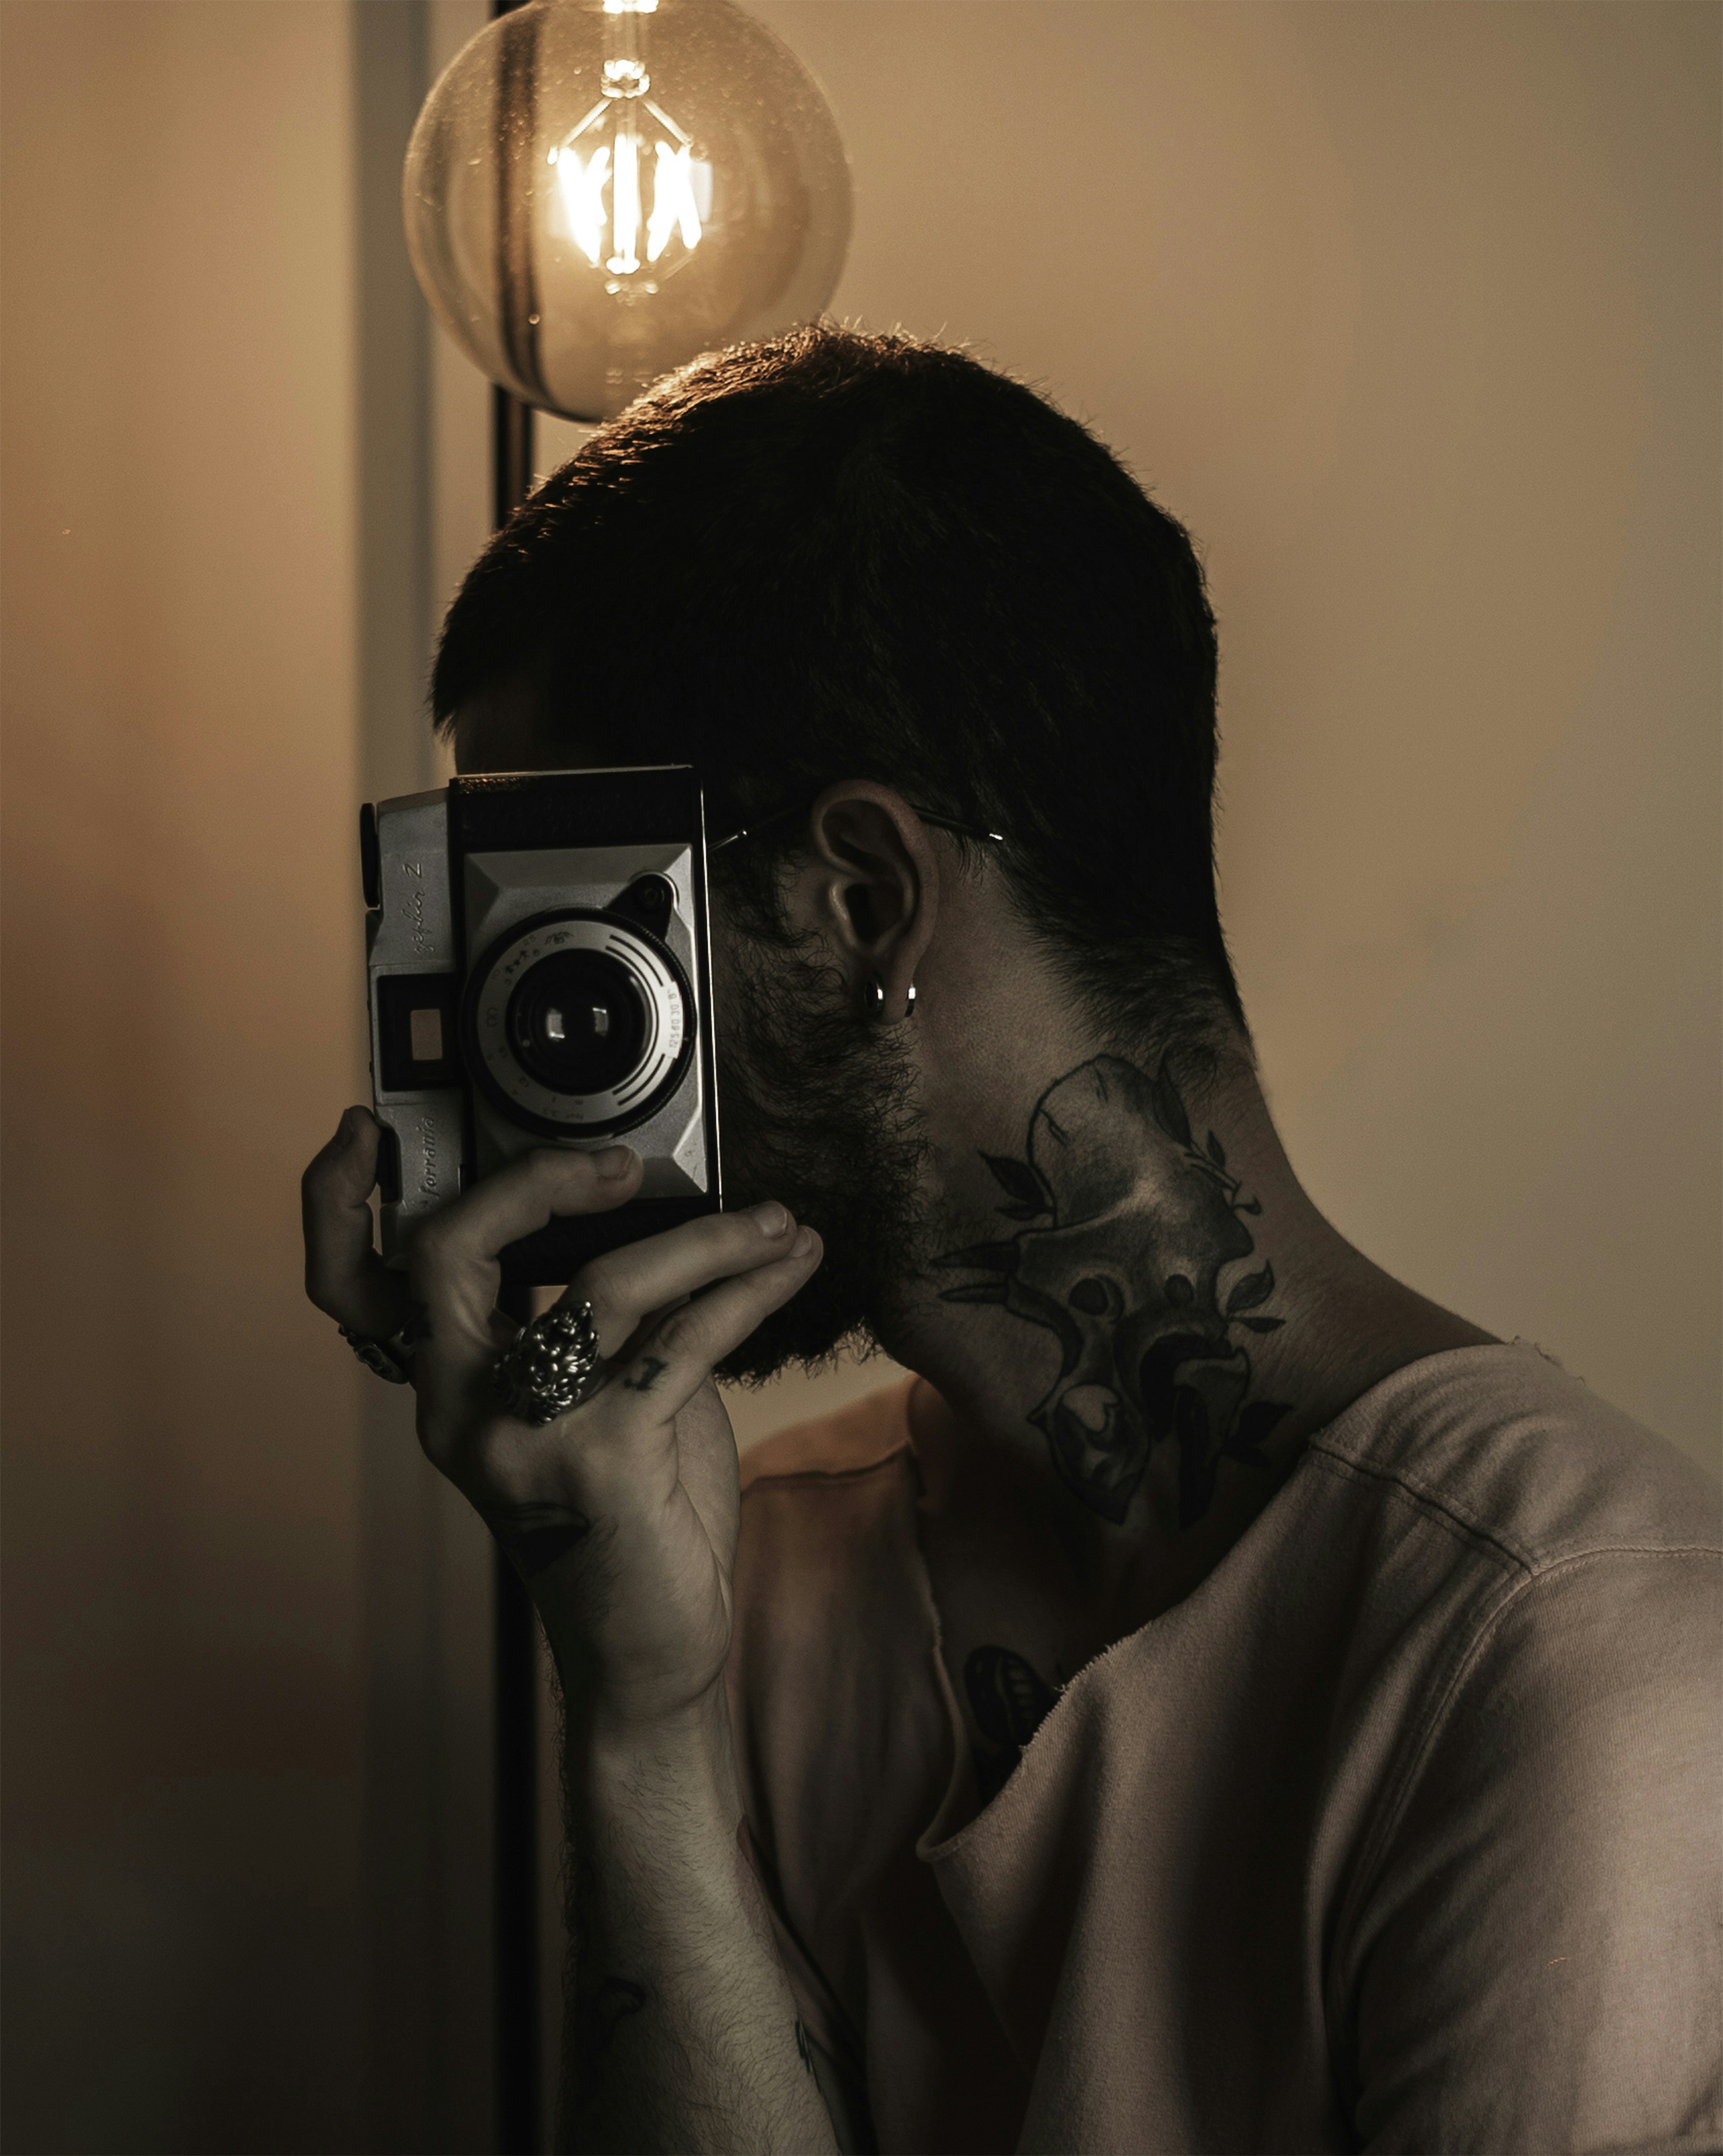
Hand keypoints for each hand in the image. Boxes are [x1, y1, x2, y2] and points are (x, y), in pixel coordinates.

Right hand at [302, 1107, 822, 1728]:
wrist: (649, 1653)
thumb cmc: (628, 1518)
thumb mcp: (593, 1402)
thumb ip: (597, 1319)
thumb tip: (664, 1215)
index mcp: (444, 1390)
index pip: (355, 1280)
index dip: (341, 1199)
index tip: (370, 1129)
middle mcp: (461, 1410)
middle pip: (451, 1254)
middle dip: (535, 1180)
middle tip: (624, 1164)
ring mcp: (525, 1436)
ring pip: (602, 1283)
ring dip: (707, 1237)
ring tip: (777, 1223)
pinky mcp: (603, 1460)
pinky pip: (684, 1338)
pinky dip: (748, 1290)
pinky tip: (791, 1269)